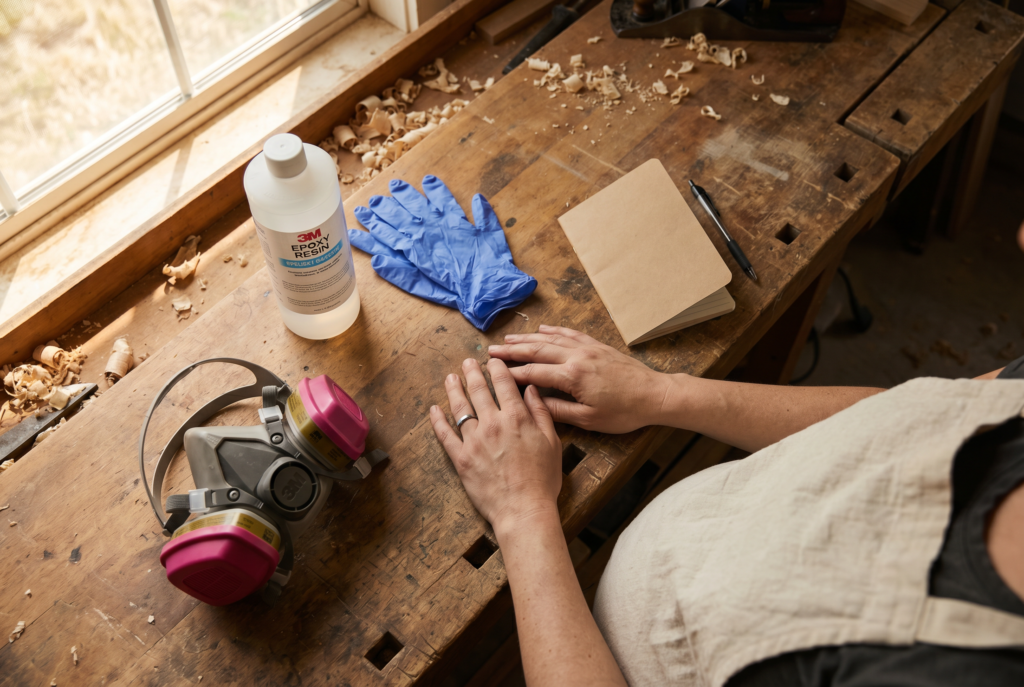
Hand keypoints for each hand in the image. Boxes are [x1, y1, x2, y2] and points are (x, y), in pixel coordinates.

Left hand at [430, 358, 562, 532]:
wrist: (524, 510)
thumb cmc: (543, 479)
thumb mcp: (552, 442)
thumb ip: (541, 413)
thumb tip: (531, 389)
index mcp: (516, 418)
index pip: (504, 384)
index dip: (497, 369)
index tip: (493, 361)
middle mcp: (492, 424)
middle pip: (479, 391)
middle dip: (473, 373)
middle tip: (468, 362)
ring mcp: (474, 441)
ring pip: (460, 408)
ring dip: (454, 389)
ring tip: (450, 378)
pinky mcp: (461, 458)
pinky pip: (445, 435)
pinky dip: (438, 420)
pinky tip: (434, 409)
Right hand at [487, 325, 674, 433]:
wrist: (654, 395)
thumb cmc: (624, 412)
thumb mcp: (588, 419)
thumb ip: (558, 410)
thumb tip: (532, 405)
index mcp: (573, 377)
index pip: (534, 372)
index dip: (511, 373)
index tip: (493, 371)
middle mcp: (577, 357)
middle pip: (537, 349)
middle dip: (512, 350)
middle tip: (491, 350)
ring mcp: (587, 348)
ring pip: (551, 339)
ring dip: (528, 338)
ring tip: (509, 338)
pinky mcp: (597, 346)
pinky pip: (570, 334)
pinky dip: (553, 331)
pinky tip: (542, 329)